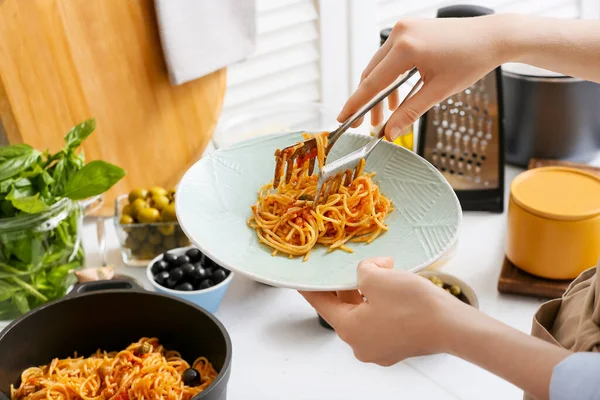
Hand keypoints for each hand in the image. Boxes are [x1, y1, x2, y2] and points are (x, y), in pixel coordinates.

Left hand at [300, 257, 467, 365]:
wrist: (452, 326)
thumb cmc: (412, 304)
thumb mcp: (377, 277)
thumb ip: (361, 271)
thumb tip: (367, 272)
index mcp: (348, 329)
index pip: (321, 304)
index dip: (312, 287)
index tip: (303, 280)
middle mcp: (361, 345)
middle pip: (345, 309)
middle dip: (351, 284)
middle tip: (357, 266)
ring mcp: (380, 349)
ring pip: (365, 314)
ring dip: (369, 293)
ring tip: (383, 272)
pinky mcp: (398, 347)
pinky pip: (382, 321)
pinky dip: (382, 304)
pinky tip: (395, 288)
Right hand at [338, 15, 504, 140]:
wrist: (493, 36)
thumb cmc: (471, 59)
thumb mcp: (438, 91)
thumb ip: (409, 112)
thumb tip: (389, 132)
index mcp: (406, 48)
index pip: (372, 82)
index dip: (355, 104)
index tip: (343, 118)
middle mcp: (400, 33)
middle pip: (372, 74)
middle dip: (369, 101)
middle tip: (366, 124)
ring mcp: (404, 29)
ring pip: (380, 65)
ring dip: (380, 90)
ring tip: (385, 115)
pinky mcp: (410, 29)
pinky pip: (391, 56)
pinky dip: (390, 76)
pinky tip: (397, 95)